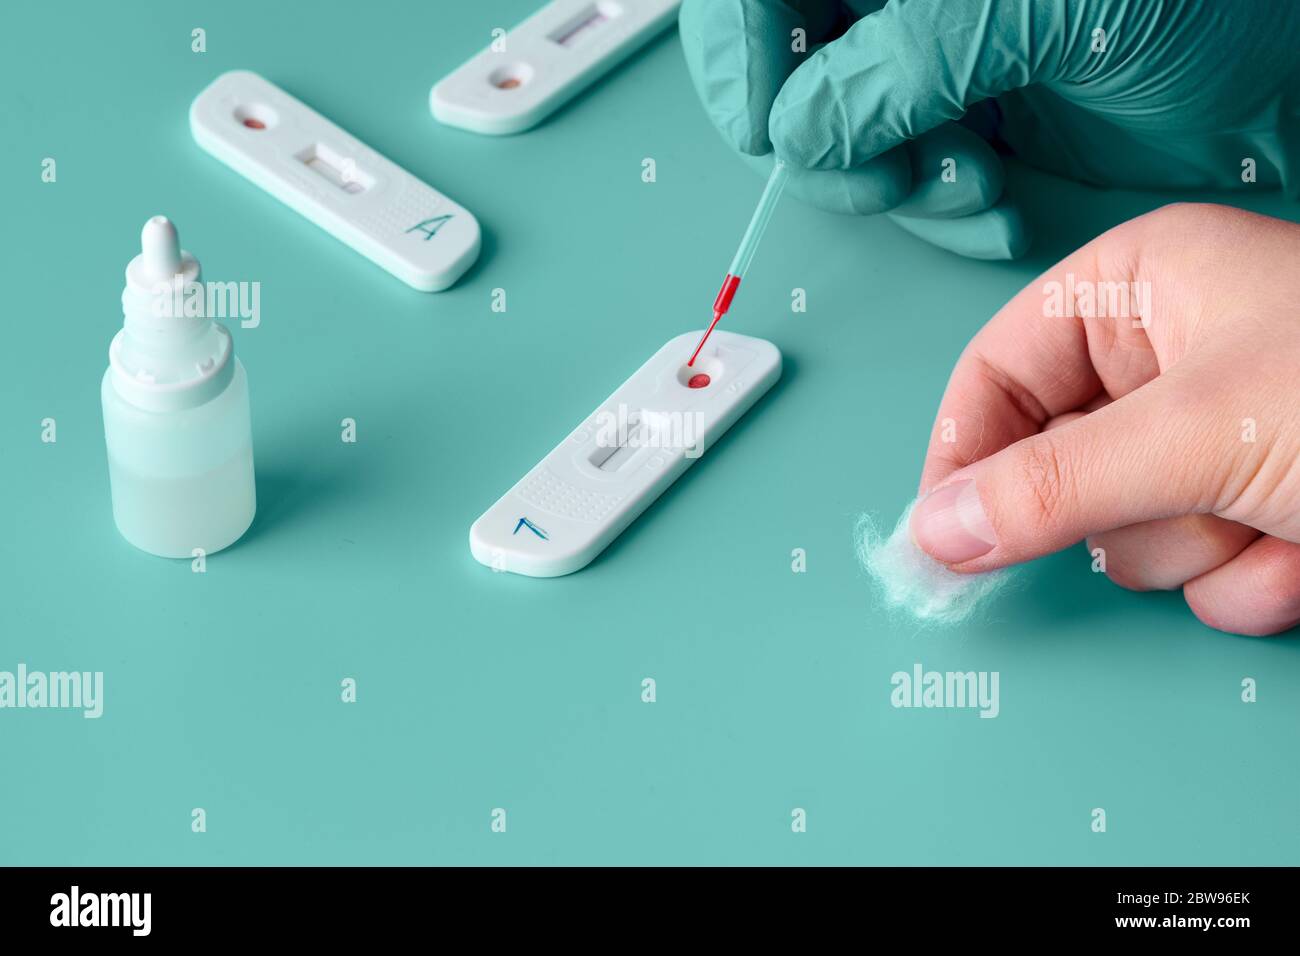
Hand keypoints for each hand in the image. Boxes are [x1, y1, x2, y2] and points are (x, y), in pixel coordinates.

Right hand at [679, 0, 1299, 259]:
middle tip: (878, 170)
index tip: (758, 120)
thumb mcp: (1039, 8)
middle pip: (792, 74)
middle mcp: (910, 7)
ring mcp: (937, 70)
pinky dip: (942, 217)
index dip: (741, 49)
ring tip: (968, 184)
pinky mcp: (970, 131)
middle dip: (832, 142)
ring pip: (846, 144)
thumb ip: (901, 60)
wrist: (1289, 75)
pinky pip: (909, 188)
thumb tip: (798, 127)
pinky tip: (992, 207)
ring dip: (898, 188)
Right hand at [909, 203, 1299, 634]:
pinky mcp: (1258, 508)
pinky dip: (1255, 581)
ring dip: (1202, 550)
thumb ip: (1049, 485)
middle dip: (1129, 510)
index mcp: (1138, 289)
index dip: (961, 454)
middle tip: (1189, 495)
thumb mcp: (1201, 431)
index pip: (995, 374)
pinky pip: (1199, 576)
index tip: (940, 537)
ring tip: (1279, 513)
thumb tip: (936, 528)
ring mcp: (1217, 440)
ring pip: (1129, 538)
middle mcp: (1170, 359)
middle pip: (1058, 467)